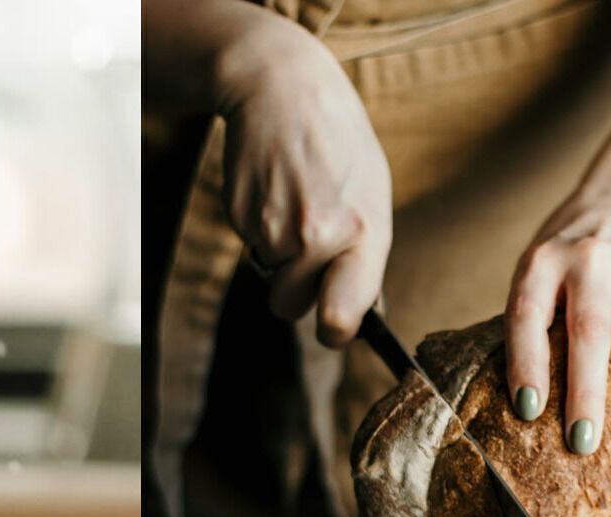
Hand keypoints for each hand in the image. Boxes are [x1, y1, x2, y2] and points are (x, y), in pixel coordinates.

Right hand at [214, 9, 390, 345]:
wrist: (282, 91)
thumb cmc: (338, 143)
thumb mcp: (371, 194)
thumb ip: (364, 252)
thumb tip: (351, 308)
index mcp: (362, 232)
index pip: (341, 317)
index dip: (335, 331)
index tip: (334, 327)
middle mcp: (315, 237)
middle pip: (291, 309)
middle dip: (296, 293)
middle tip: (309, 255)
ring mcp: (271, 228)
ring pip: (269, 277)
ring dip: (278, 255)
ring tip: (295, 202)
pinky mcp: (239, 216)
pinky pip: (250, 247)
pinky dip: (260, 229)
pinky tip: (274, 191)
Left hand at [505, 193, 610, 460]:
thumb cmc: (562, 257)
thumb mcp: (534, 269)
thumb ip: (532, 320)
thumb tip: (525, 407)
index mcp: (544, 261)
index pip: (529, 314)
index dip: (526, 362)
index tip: (527, 410)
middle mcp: (595, 264)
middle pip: (591, 333)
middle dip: (588, 393)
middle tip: (582, 444)